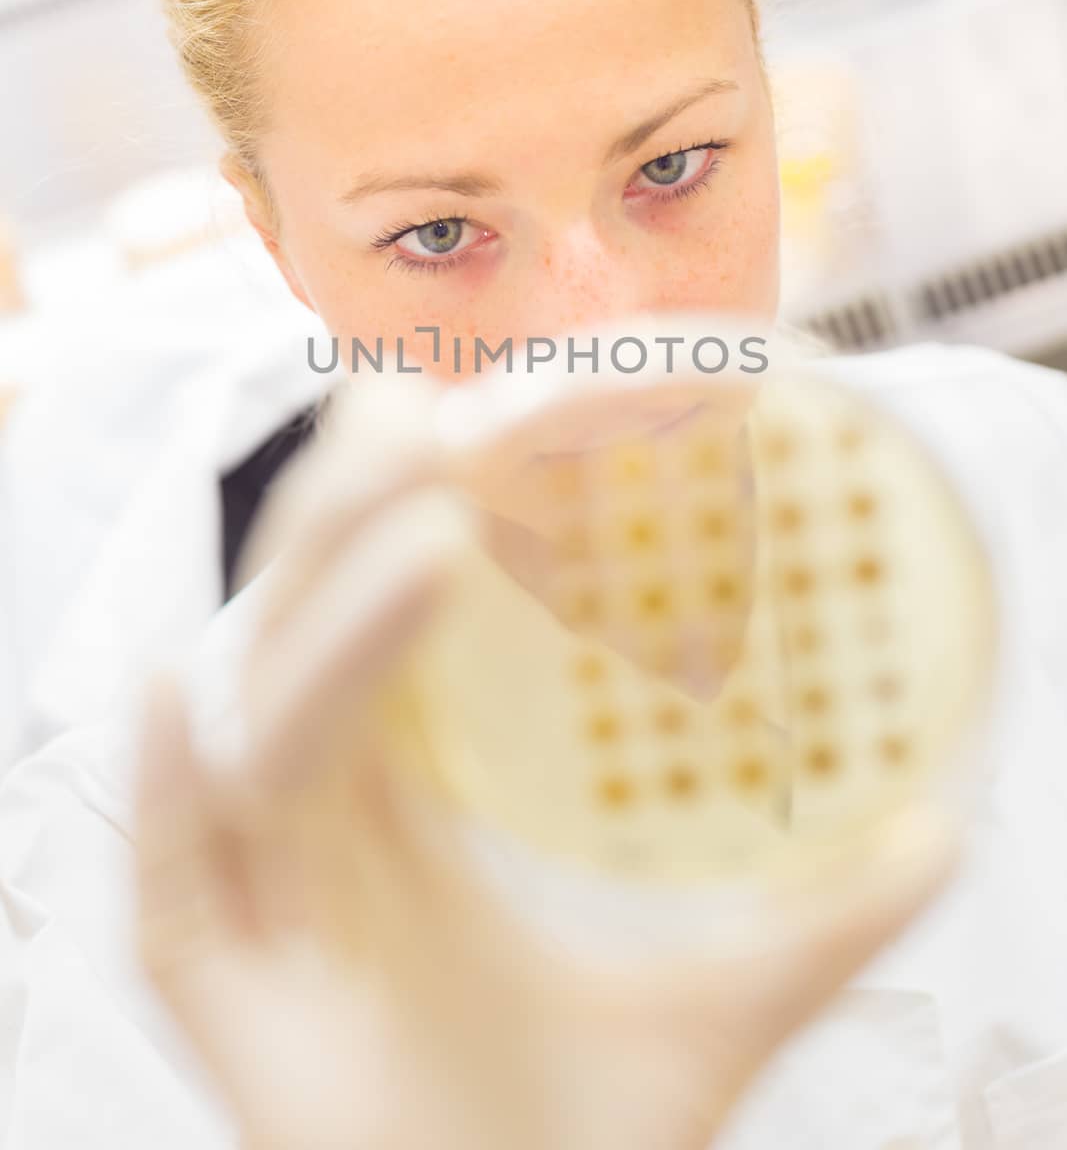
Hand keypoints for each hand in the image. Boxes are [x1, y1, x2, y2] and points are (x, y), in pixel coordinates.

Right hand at [133, 388, 958, 1149]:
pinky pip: (168, 873)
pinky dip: (163, 780)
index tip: (473, 405)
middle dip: (353, 515)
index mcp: (414, 796)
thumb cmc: (566, 1142)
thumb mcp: (710, 1007)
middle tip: (427, 415)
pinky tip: (187, 689)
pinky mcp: (214, 987)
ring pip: (260, 723)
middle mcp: (331, 821)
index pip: (390, 613)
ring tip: (421, 527)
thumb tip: (939, 828)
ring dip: (329, 621)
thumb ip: (820, 920)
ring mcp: (267, 897)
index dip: (412, 505)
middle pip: (307, 626)